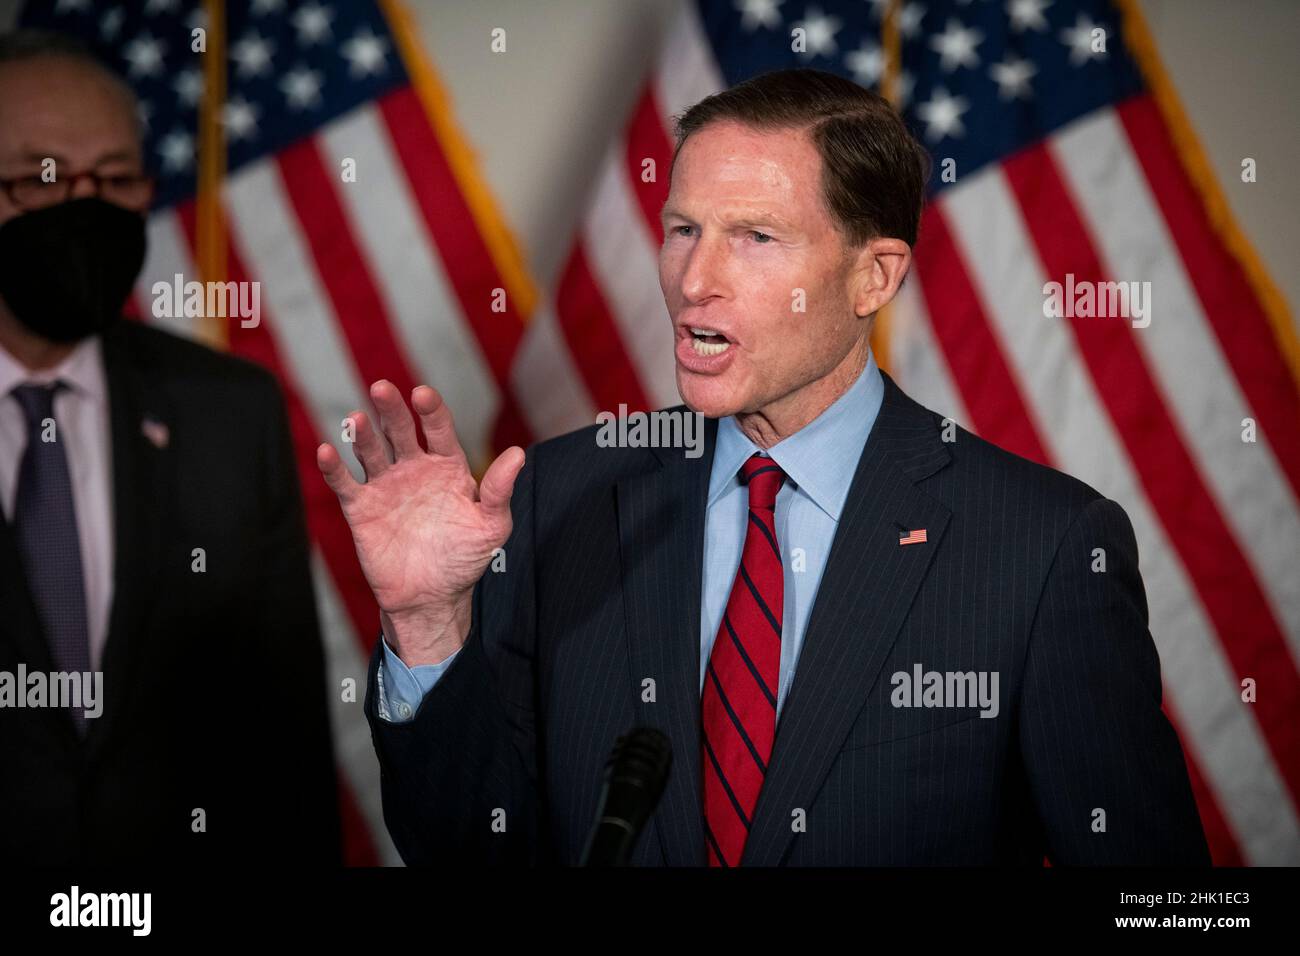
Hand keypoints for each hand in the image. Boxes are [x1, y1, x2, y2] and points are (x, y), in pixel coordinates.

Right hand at [316, 380, 524, 665]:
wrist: (432, 598)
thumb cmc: (466, 559)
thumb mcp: (491, 526)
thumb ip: (499, 490)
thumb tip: (518, 454)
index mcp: (447, 466)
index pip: (438, 430)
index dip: (431, 411)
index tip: (423, 395)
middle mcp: (414, 469)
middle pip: (400, 431)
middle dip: (392, 410)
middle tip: (383, 389)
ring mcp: (386, 486)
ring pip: (371, 452)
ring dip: (362, 435)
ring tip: (357, 419)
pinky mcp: (362, 509)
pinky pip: (345, 483)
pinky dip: (334, 468)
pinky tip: (327, 451)